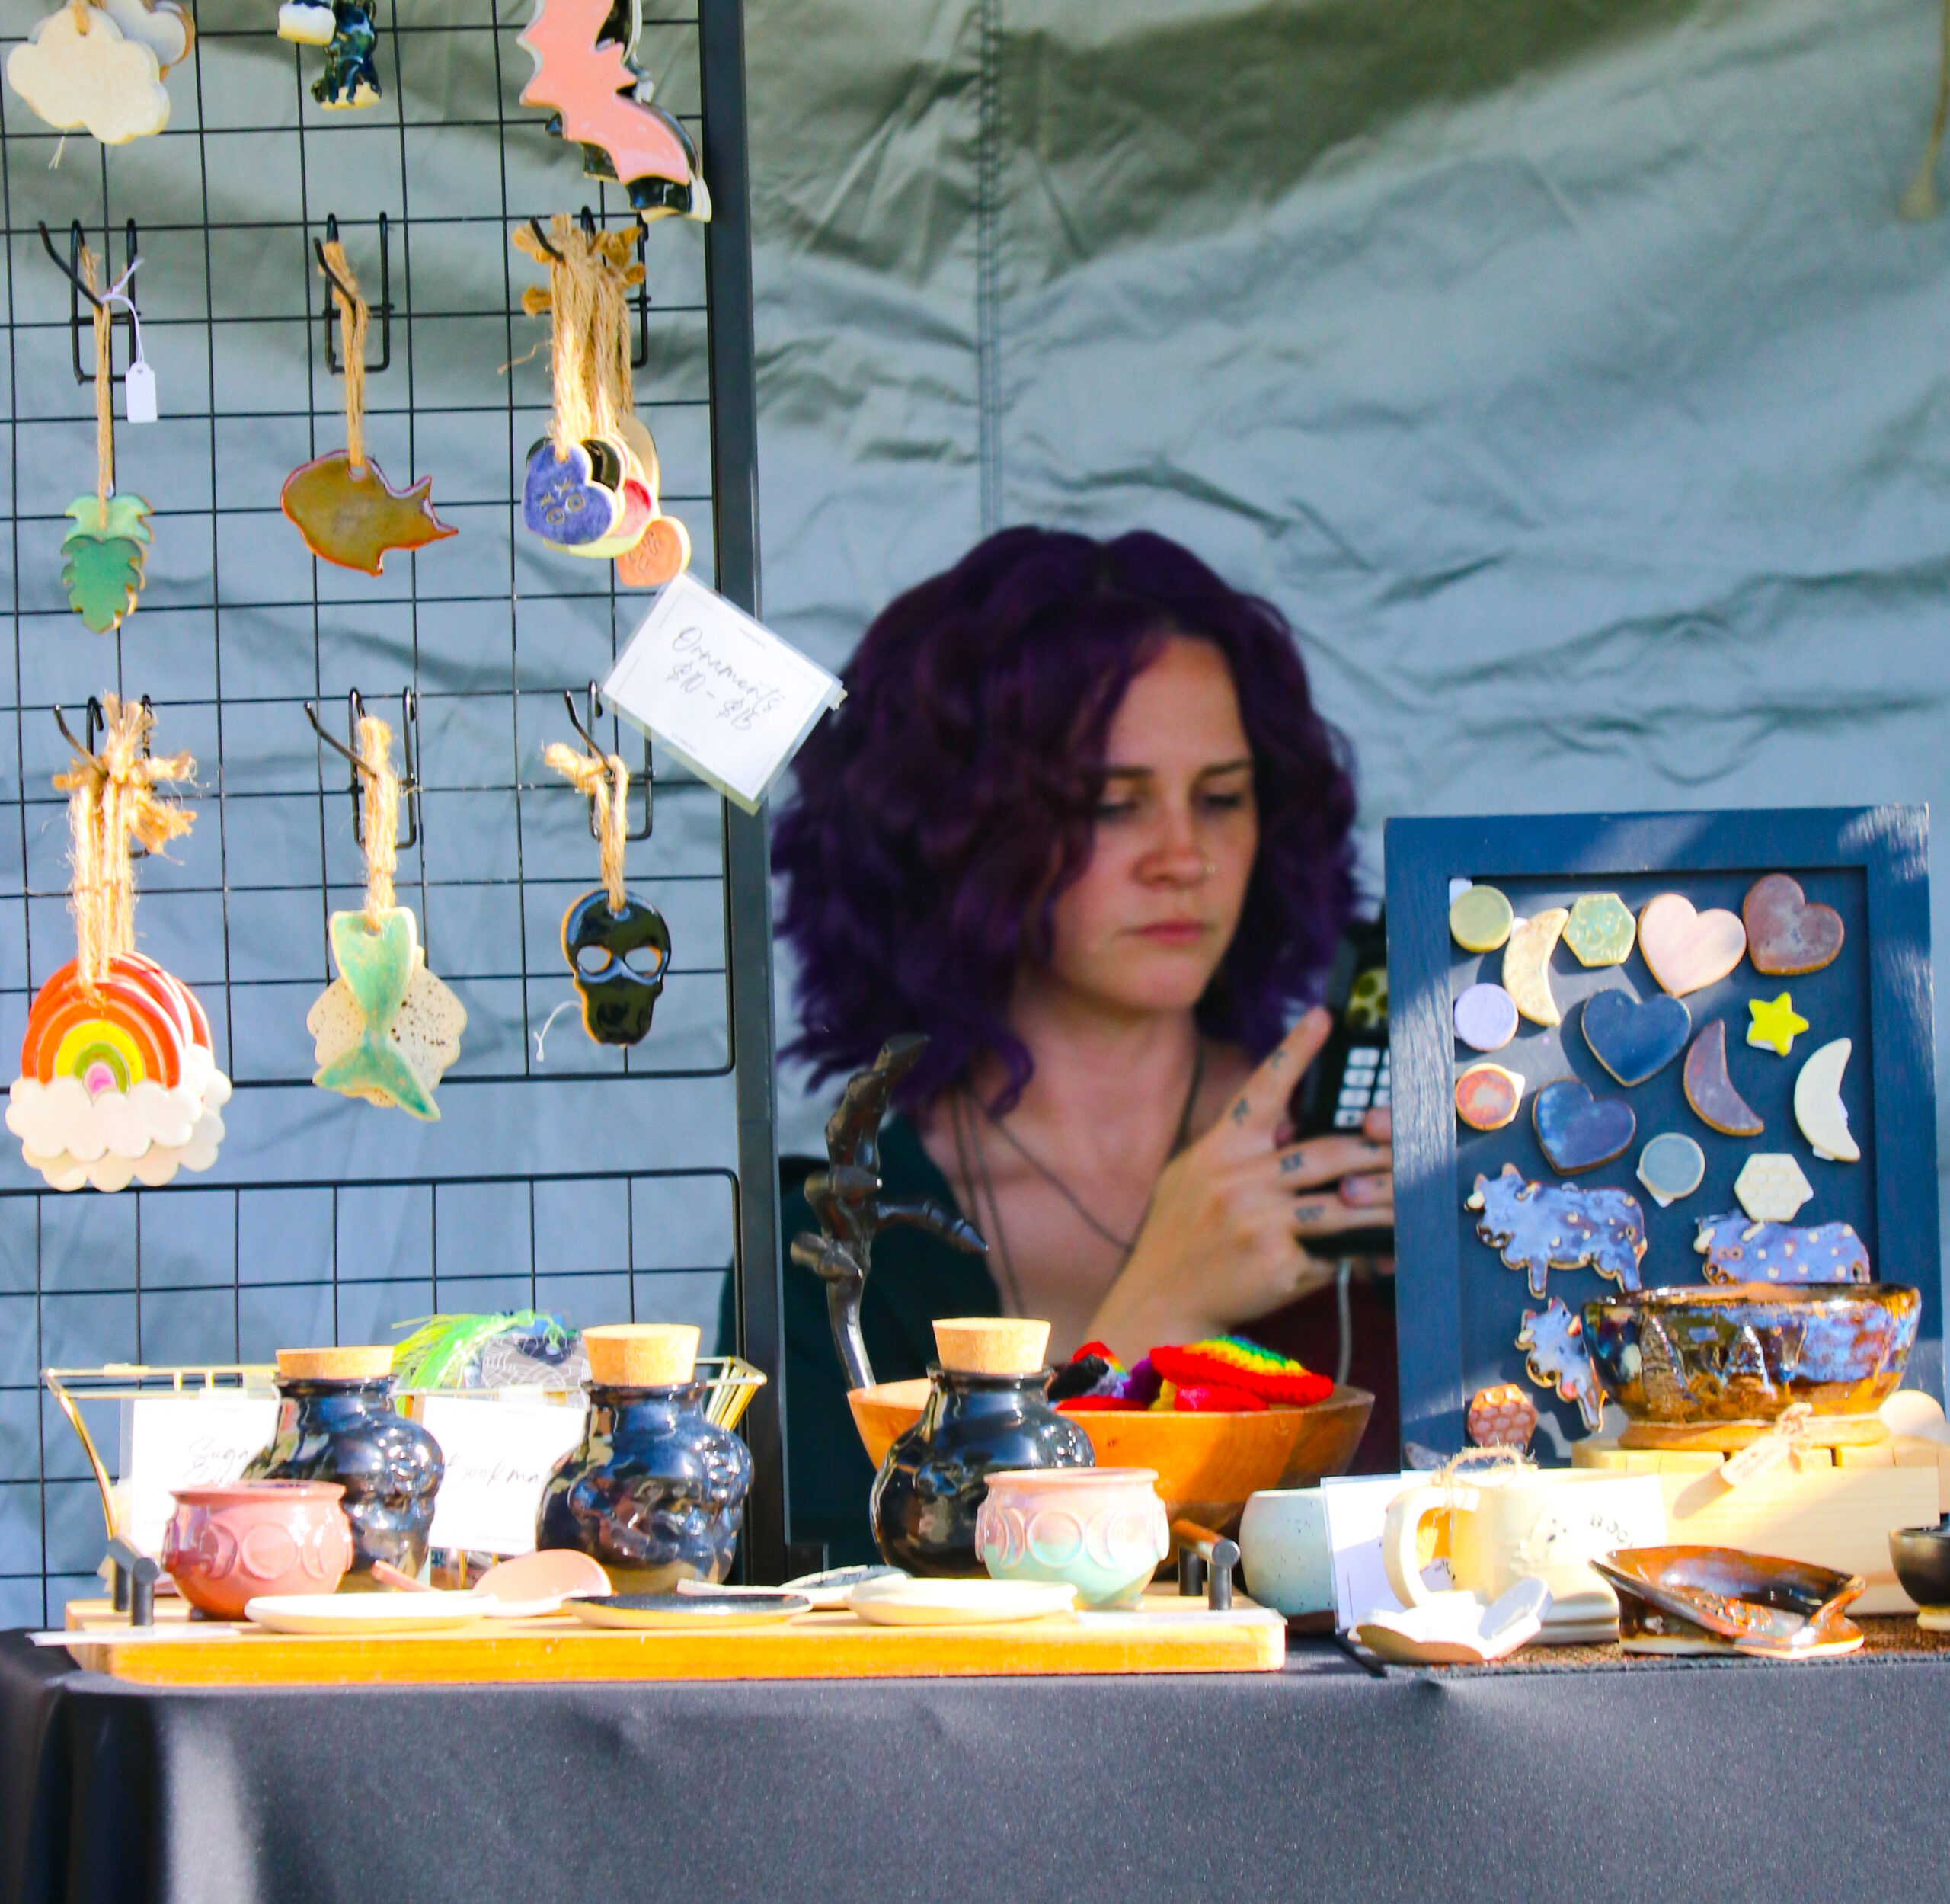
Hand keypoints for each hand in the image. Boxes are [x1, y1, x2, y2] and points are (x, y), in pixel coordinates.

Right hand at [1084, 1009, 1394, 1360]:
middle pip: (1326, 1149)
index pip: (1261, 1090)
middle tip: (1412, 1140)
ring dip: (1385, 1200)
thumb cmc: (1179, 1237)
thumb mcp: (1193, 1179)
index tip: (1324, 1017)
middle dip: (1376, 1147)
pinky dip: (1359, 1252)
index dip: (1294, 1051)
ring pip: (1342, 1200)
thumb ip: (1238, 1153)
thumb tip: (1291, 1128)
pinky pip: (1332, 1250)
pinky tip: (1384, 1252)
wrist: (1159, 1299)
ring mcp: (1258, 1219)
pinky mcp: (1276, 1260)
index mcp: (1218, 1150)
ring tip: (1416, 1196)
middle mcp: (1238, 1178)